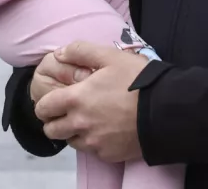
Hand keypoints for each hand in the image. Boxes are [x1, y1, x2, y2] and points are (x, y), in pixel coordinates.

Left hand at [33, 41, 148, 162]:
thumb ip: (81, 51)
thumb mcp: (110, 56)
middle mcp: (79, 124)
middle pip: (51, 130)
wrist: (164, 111)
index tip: (52, 101)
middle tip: (66, 112)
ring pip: (70, 142)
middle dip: (54, 121)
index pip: (43, 108)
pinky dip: (92, 142)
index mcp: (76, 99)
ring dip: (72, 133)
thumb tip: (59, 53)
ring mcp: (93, 142)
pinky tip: (104, 130)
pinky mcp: (107, 155)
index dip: (43, 104)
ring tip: (87, 121)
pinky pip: (91, 151)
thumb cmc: (137, 81)